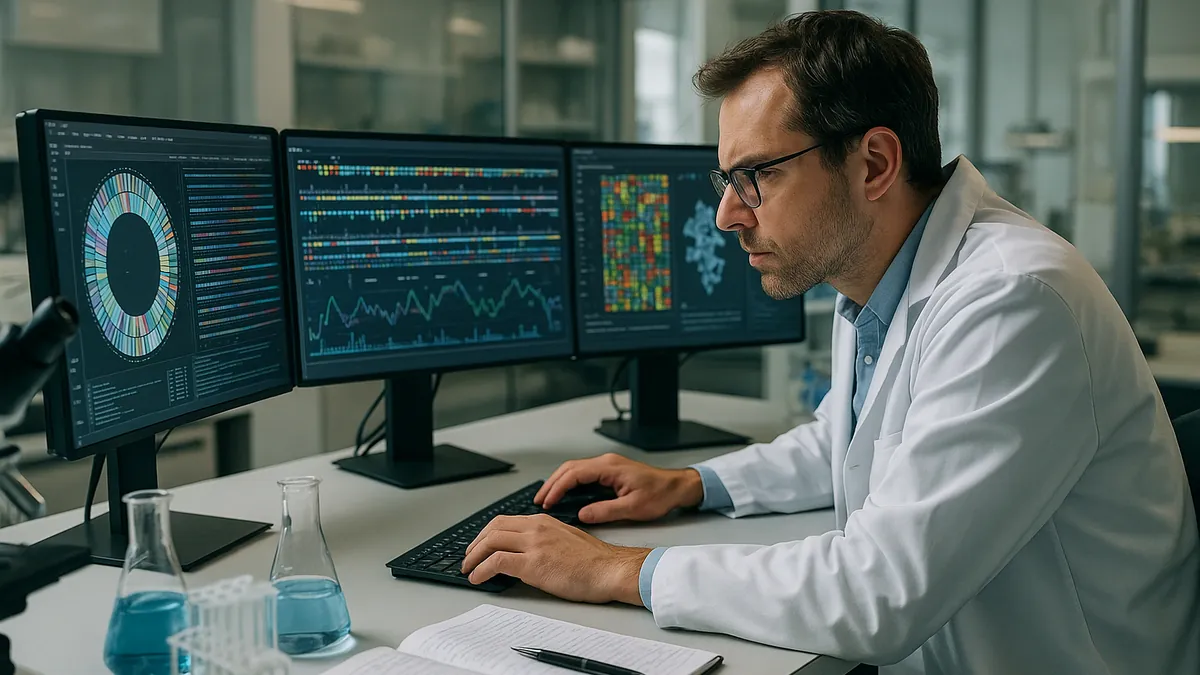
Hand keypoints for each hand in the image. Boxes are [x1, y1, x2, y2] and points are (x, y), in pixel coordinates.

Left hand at [461, 514, 649, 603]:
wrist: (610, 569)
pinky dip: (481, 570)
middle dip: (475, 543)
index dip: (487, 533)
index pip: (505, 521)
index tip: (480, 544)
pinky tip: (477, 578)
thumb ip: (546, 540)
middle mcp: (536, 528)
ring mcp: (534, 545)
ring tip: (468, 569)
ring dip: (474, 557)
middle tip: (468, 557)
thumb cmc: (596, 561)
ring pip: (491, 542)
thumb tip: (529, 552)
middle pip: (493, 528)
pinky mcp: (533, 564)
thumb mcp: (566, 540)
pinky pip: (497, 562)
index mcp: (544, 521)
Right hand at [535, 453, 703, 523]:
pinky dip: (570, 483)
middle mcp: (606, 463)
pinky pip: (583, 474)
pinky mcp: (610, 472)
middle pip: (569, 468)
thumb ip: (605, 511)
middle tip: (539, 501)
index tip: (547, 502)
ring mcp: (607, 466)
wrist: (677, 487)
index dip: (557, 488)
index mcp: (610, 467)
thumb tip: (581, 515)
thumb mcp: (633, 508)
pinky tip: (565, 495)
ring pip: (574, 470)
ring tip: (547, 499)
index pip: (574, 474)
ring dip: (559, 483)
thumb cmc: (660, 494)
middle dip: (552, 484)